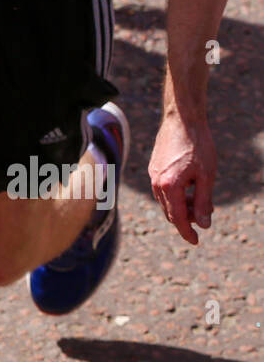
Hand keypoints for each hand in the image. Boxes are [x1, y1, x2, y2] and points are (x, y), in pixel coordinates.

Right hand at [149, 111, 216, 244]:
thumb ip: (204, 201)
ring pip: (166, 202)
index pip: (177, 218)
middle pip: (170, 212)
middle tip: (204, 216)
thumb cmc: (198, 145)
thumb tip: (203, 224)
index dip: (187, 232)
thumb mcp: (207, 175)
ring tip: (198, 199)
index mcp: (169, 187)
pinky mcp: (153, 169)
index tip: (196, 241)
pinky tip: (189, 186)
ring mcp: (153, 177)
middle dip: (186, 219)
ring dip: (181, 206)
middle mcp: (157, 184)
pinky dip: (175, 195)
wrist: (182, 120)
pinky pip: (162, 190)